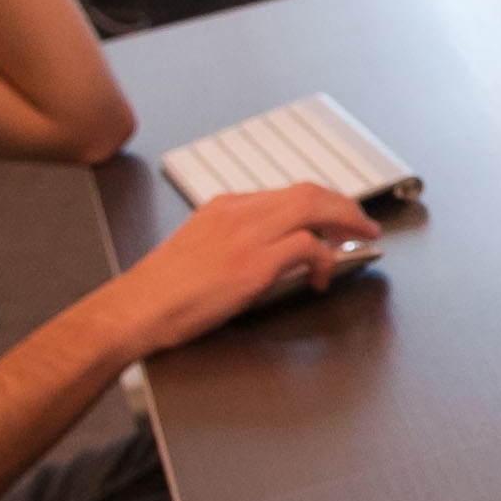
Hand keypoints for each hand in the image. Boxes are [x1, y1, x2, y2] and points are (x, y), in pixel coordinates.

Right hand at [98, 184, 377, 351]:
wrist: (136, 308)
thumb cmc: (161, 291)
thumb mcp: (199, 249)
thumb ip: (234, 242)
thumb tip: (270, 255)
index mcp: (225, 207)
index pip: (286, 193)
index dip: (320, 202)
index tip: (337, 216)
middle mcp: (239, 212)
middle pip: (309, 192)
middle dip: (344, 206)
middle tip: (363, 225)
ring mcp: (248, 235)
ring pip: (314, 207)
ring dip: (346, 222)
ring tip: (361, 240)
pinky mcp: (254, 262)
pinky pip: (308, 246)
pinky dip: (326, 259)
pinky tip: (323, 277)